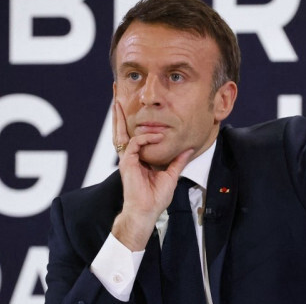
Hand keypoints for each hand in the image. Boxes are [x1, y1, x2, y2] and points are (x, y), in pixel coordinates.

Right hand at [111, 101, 193, 250]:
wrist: (147, 211)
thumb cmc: (156, 198)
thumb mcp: (171, 175)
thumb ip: (177, 161)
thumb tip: (189, 149)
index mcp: (137, 157)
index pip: (133, 133)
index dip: (131, 120)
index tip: (132, 105)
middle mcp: (129, 155)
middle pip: (121, 128)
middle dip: (118, 111)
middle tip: (116, 93)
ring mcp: (127, 158)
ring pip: (121, 132)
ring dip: (121, 116)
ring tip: (120, 101)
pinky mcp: (127, 163)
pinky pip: (135, 143)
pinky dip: (146, 138)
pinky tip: (157, 136)